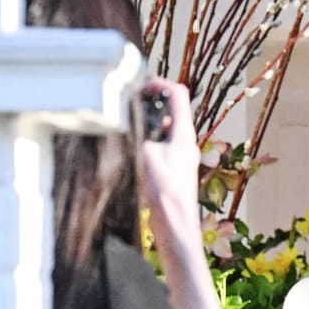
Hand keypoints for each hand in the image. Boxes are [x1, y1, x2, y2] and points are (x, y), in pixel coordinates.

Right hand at [134, 79, 201, 234]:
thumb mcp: (145, 154)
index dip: (160, 84)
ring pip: (160, 132)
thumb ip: (136, 134)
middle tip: (127, 107)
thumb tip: (124, 124)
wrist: (174, 223)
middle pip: (168, 112)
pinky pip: (157, 148)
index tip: (141, 85)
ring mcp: (179, 156)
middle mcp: (184, 142)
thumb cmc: (165, 191)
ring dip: (144, 128)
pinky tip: (129, 154)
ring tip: (125, 130)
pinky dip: (144, 145)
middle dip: (148, 107)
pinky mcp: (172, 170)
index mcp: (183, 133)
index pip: (178, 95)